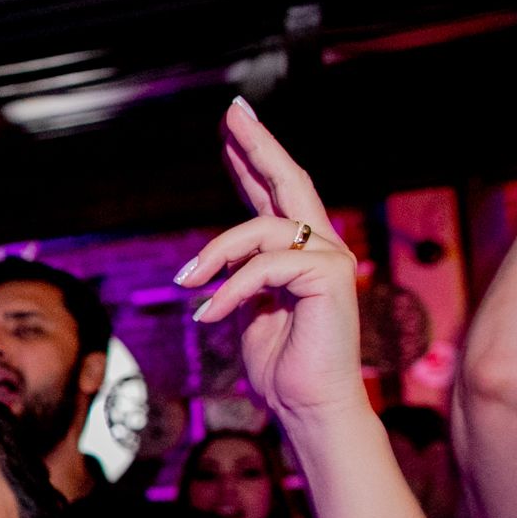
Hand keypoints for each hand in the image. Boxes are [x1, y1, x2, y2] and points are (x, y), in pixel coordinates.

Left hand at [179, 101, 363, 423]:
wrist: (307, 405)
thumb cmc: (280, 365)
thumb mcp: (247, 311)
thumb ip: (238, 278)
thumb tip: (206, 260)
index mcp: (298, 252)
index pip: (273, 196)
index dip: (251, 160)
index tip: (231, 130)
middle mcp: (320, 246)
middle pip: (288, 181)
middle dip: (258, 144)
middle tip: (233, 112)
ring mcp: (329, 259)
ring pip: (262, 229)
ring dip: (214, 254)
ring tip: (186, 284)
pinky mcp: (330, 278)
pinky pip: (266, 267)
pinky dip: (231, 290)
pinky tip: (210, 315)